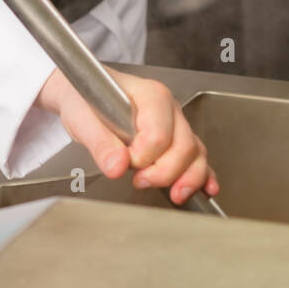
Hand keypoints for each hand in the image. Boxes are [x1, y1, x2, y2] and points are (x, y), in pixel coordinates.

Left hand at [38, 68, 218, 205]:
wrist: (82, 92)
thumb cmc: (84, 98)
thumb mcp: (81, 117)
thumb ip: (99, 142)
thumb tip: (117, 167)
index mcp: (150, 95)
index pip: (159, 135)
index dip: (142, 157)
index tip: (122, 162)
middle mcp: (168, 108)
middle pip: (183, 146)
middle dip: (165, 172)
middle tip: (138, 182)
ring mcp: (175, 123)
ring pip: (195, 152)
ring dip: (189, 177)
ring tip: (175, 195)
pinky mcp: (175, 138)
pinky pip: (196, 156)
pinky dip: (203, 174)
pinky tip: (207, 188)